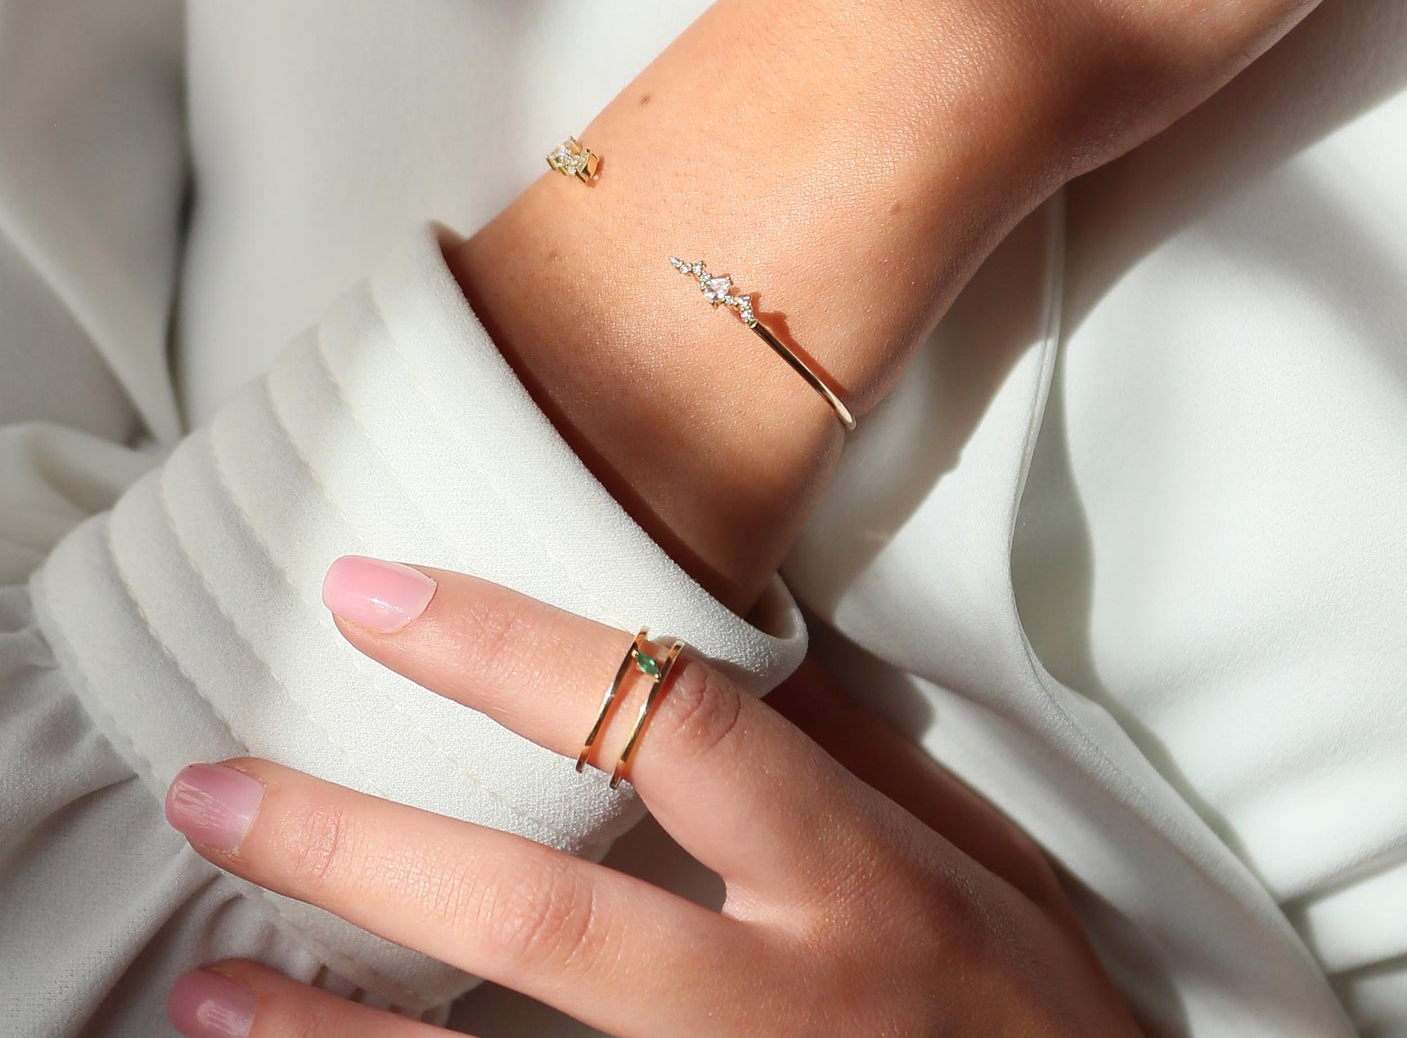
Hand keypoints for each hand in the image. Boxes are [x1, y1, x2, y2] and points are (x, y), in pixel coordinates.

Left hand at [162, 557, 1141, 1036]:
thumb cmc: (1020, 996)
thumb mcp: (964, 850)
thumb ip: (825, 747)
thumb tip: (697, 633)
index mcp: (856, 875)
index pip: (670, 723)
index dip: (511, 649)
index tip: (376, 593)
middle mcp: (782, 998)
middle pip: (544, 918)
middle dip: (363, 846)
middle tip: (215, 782)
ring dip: (329, 1026)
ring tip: (204, 968)